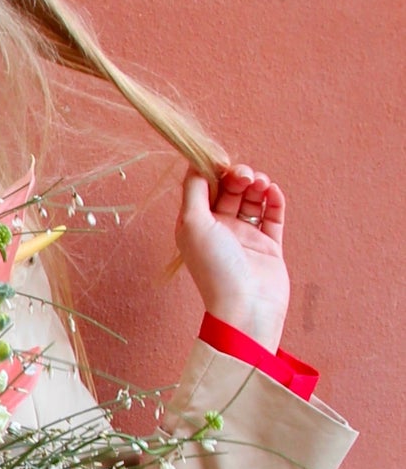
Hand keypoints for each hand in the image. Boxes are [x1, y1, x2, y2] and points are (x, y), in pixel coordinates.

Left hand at [176, 164, 289, 352]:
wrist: (246, 306)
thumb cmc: (214, 266)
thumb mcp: (193, 224)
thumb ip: (193, 191)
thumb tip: (195, 163)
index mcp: (196, 226)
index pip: (204, 189)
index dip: (214, 172)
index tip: (223, 162)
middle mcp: (219, 230)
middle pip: (230, 191)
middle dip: (238, 178)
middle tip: (245, 176)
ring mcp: (245, 238)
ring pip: (252, 200)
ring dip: (257, 186)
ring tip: (261, 183)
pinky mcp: (269, 246)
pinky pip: (273, 216)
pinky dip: (274, 201)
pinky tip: (273, 192)